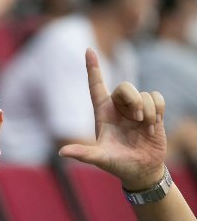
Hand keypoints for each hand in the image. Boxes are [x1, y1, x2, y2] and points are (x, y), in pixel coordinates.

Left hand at [59, 48, 166, 190]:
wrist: (141, 170)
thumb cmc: (117, 164)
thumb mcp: (99, 158)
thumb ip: (83, 153)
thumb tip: (61, 152)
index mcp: (102, 114)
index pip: (96, 86)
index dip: (92, 68)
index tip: (88, 49)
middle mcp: (118, 108)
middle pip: (125, 86)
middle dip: (134, 101)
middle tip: (136, 120)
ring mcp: (135, 109)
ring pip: (144, 94)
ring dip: (148, 112)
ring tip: (144, 129)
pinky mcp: (152, 112)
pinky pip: (158, 97)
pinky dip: (158, 111)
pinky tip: (153, 126)